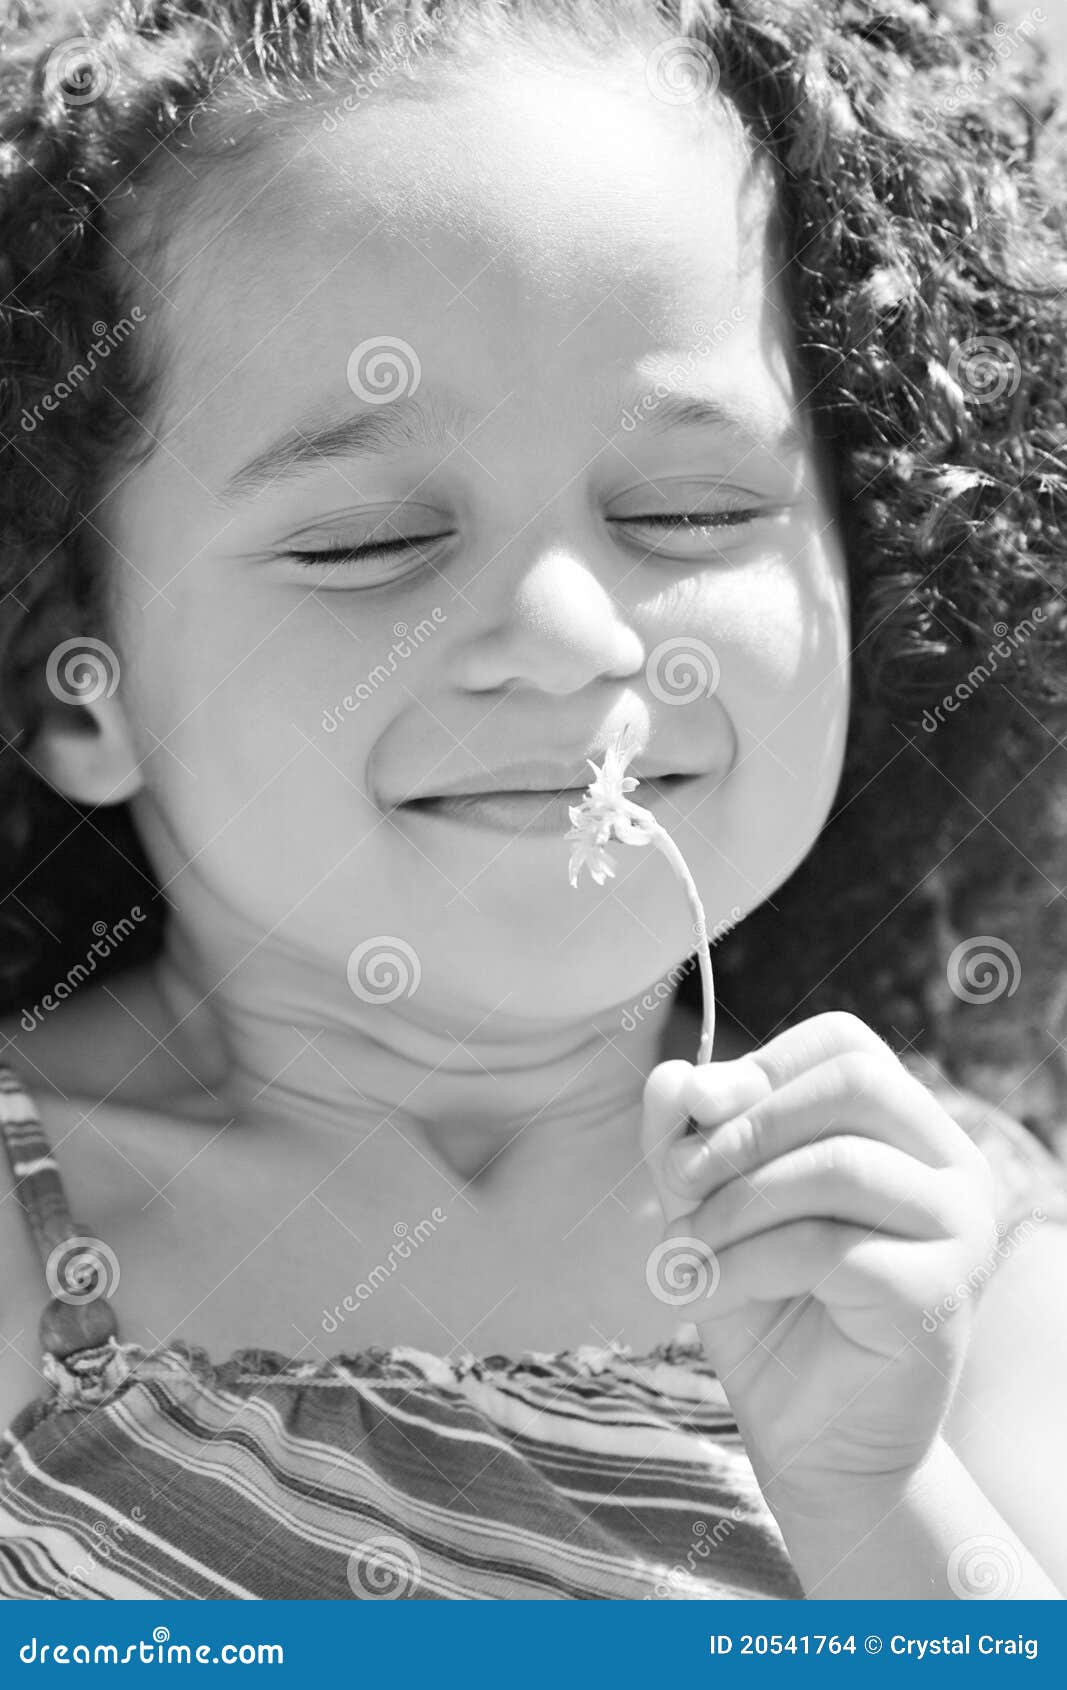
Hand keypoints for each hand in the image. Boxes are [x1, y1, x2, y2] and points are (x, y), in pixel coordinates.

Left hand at [640, 1011, 998, 1514]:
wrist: (813, 1444)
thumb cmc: (767, 1309)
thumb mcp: (711, 1205)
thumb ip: (690, 1135)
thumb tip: (674, 1075)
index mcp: (908, 1129)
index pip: (846, 1044)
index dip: (760, 1065)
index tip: (693, 1113)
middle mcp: (953, 1167)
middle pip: (853, 1085)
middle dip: (744, 1127)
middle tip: (674, 1184)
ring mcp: (961, 1229)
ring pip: (837, 1166)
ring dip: (734, 1205)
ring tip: (683, 1250)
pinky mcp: (941, 1295)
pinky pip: (828, 1248)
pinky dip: (744, 1264)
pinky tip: (703, 1293)